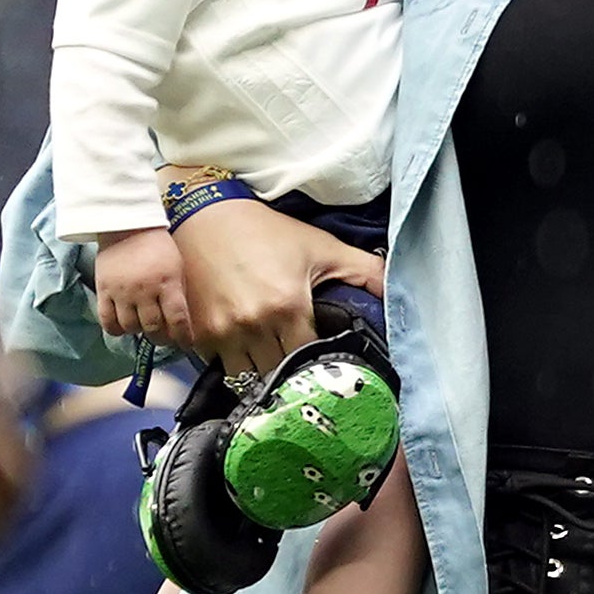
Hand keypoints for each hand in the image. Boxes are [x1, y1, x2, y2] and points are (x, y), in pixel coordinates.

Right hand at [91, 229, 194, 354]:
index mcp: (168, 284)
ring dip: (139, 332)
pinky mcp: (103, 290)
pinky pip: (106, 320)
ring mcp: (121, 292)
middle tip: (165, 337)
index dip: (183, 337)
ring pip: (130, 327)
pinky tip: (123, 327)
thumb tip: (180, 320)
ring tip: (144, 327)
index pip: (178, 320)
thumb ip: (178, 293)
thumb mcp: (177, 267)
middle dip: (162, 338)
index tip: (186, 345)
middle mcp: (144, 291)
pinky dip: (116, 329)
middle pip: (153, 328)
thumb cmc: (158, 247)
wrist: (126, 227)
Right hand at [173, 197, 377, 382]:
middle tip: (302, 375)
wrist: (206, 215)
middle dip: (291, 376)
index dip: (320, 367)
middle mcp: (250, 325)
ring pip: (245, 377)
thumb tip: (398, 297)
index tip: (327, 368)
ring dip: (260, 376)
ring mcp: (218, 331)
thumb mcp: (323, 248)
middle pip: (277, 375)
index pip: (309, 360)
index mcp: (287, 308)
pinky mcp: (195, 332)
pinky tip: (245, 355)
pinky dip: (232, 365)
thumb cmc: (268, 232)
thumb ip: (366, 273)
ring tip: (274, 367)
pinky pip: (216, 366)